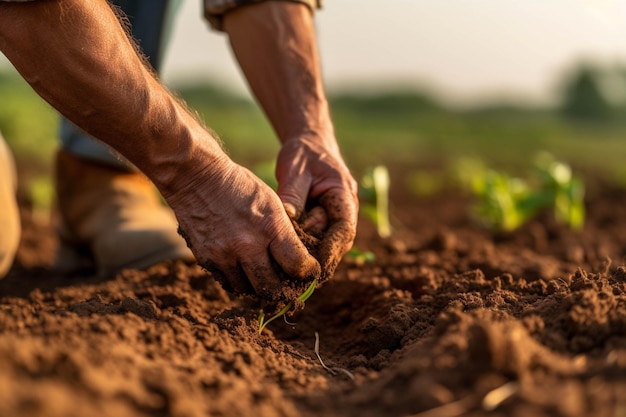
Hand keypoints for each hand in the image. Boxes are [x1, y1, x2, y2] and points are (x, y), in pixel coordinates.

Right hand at [166, 159, 320, 297]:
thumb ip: (284, 234)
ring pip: (247, 290)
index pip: (297, 266)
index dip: (307, 272)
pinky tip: (243, 269)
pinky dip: (238, 280)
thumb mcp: (273, 203)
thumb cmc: (240, 186)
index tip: (307, 271)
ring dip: (257, 286)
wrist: (197, 178)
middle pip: (271, 289)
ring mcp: (224, 255)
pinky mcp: (206, 259)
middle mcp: (247, 245)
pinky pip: (227, 282)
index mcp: (270, 227)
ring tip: (263, 275)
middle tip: (286, 285)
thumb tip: (296, 261)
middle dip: (282, 290)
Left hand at [276, 133, 358, 280]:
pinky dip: (303, 251)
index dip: (332, 249)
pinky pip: (316, 241)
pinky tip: (285, 263)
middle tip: (297, 279)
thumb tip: (286, 220)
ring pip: (326, 245)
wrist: (310, 144)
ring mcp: (334, 217)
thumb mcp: (295, 169)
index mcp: (343, 195)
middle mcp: (344, 210)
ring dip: (310, 259)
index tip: (316, 265)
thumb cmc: (304, 154)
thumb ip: (292, 194)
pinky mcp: (322, 222)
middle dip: (319, 261)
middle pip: (336, 243)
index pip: (344, 229)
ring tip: (289, 278)